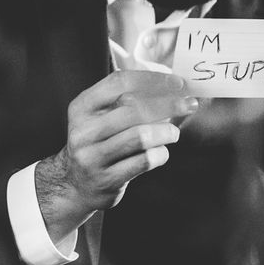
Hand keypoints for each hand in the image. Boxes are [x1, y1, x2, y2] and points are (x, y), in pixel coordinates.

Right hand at [35, 70, 197, 242]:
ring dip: (166, 131)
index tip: (178, 83)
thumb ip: (129, 99)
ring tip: (175, 132)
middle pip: (134, 108)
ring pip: (140, 136)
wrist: (74, 184)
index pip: (120, 82)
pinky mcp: (106, 179)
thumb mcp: (101, 116)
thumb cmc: (99, 142)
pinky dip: (160, 153)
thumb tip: (172, 85)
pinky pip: (144, 161)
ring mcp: (92, 157)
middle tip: (189, 104)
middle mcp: (83, 131)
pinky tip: (162, 152)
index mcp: (82, 107)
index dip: (152, 80)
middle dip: (168, 104)